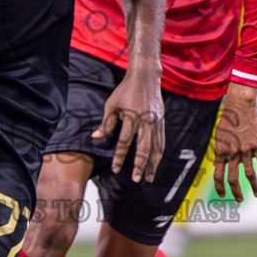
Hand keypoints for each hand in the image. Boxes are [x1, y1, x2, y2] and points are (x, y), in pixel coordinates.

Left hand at [93, 66, 164, 181]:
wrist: (146, 77)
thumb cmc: (125, 90)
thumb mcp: (111, 104)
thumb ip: (105, 123)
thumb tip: (95, 137)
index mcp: (132, 117)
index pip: (125, 142)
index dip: (120, 157)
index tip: (115, 169)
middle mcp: (146, 121)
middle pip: (144, 148)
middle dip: (140, 166)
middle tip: (136, 179)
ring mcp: (156, 122)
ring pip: (156, 147)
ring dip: (153, 164)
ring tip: (149, 177)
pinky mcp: (162, 121)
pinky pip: (161, 141)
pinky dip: (159, 154)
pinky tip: (156, 163)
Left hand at [211, 83, 256, 200]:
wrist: (241, 104)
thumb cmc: (229, 119)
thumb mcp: (220, 135)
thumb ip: (221, 151)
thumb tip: (220, 165)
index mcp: (221, 151)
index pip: (218, 174)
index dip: (220, 187)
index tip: (223, 194)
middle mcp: (232, 153)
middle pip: (233, 178)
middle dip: (235, 191)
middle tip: (238, 200)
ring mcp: (245, 150)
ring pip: (249, 174)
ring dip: (254, 187)